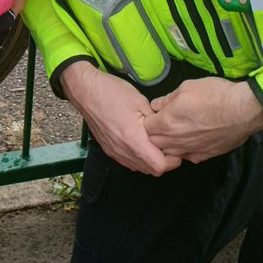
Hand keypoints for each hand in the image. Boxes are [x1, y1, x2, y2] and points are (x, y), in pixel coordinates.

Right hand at [61, 61, 180, 175]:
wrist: (86, 91)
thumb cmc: (112, 93)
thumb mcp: (141, 102)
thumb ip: (157, 123)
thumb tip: (169, 132)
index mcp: (133, 139)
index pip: (159, 166)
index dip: (172, 160)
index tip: (176, 148)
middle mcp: (122, 150)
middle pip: (151, 171)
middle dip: (164, 162)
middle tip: (169, 146)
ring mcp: (114, 152)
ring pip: (140, 168)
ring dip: (151, 160)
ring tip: (156, 143)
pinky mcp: (109, 150)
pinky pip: (129, 162)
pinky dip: (139, 157)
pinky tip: (141, 142)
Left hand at [145, 77, 262, 163]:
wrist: (243, 110)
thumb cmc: (214, 95)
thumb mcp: (186, 88)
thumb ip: (167, 99)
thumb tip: (156, 105)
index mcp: (166, 123)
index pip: (145, 127)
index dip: (149, 119)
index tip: (155, 114)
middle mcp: (175, 141)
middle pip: (155, 143)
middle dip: (156, 133)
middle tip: (165, 123)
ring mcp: (190, 150)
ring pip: (170, 152)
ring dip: (170, 144)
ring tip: (178, 132)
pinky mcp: (205, 156)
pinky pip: (188, 156)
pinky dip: (187, 150)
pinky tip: (193, 140)